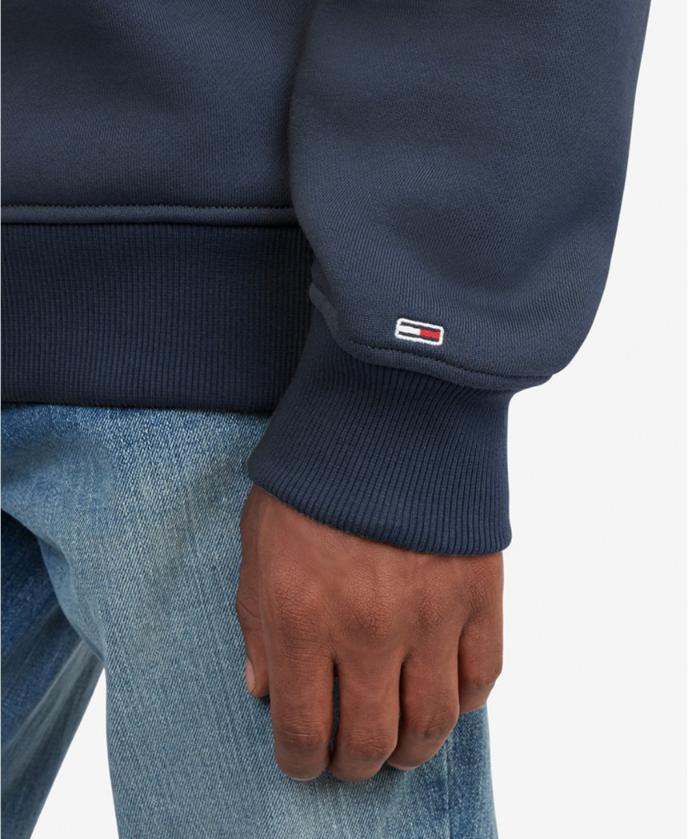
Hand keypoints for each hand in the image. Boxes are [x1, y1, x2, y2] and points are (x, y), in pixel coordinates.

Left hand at [236, 486, 502, 782]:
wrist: (387, 410)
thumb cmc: (314, 475)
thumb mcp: (258, 541)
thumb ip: (256, 620)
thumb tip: (263, 690)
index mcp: (301, 617)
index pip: (302, 731)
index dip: (301, 761)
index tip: (305, 760)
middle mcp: (367, 630)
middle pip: (369, 742)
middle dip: (354, 764)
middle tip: (351, 757)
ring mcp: (430, 615)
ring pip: (430, 724)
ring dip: (412, 749)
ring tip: (400, 743)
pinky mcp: (479, 593)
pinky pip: (482, 676)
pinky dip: (463, 701)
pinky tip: (444, 694)